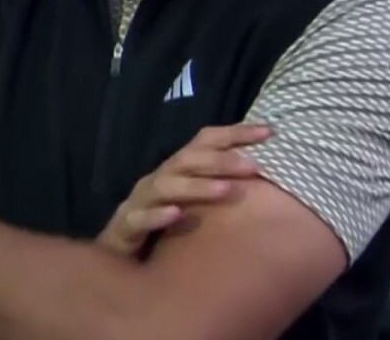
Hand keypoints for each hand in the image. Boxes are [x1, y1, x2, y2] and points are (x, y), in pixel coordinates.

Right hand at [97, 123, 270, 256]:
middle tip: (253, 166)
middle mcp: (158, 180)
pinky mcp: (125, 227)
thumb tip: (265, 178)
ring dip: (196, 186)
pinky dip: (157, 216)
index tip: (269, 132)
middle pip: (186, 160)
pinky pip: (139, 219)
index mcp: (176, 170)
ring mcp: (139, 202)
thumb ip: (219, 187)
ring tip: (226, 190)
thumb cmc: (164, 227)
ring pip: (165, 186)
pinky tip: (177, 215)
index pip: (204, 142)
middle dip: (220, 160)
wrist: (120, 256)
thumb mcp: (193, 203)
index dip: (235, 134)